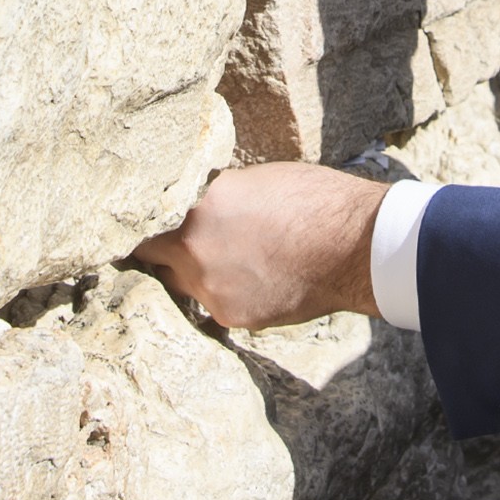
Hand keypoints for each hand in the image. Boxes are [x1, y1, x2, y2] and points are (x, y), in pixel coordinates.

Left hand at [132, 163, 386, 329]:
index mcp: (194, 209)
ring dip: (200, 278)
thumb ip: (212, 200)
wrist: (352, 245)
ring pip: (188, 287)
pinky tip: (259, 282)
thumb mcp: (251, 182)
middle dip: (169, 256)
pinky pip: (219, 306)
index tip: (147, 231)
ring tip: (233, 265)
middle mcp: (193, 251)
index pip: (146, 224)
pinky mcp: (233, 316)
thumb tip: (193, 207)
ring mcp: (211, 289)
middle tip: (183, 251)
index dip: (149, 228)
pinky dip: (232, 296)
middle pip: (158, 262)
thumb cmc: (311, 201)